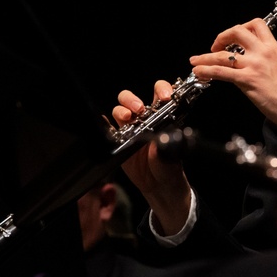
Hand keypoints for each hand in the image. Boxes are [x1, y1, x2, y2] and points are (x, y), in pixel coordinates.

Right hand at [112, 80, 191, 234]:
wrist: (158, 186)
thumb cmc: (169, 167)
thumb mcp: (172, 157)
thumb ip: (166, 148)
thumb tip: (161, 142)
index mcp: (162, 116)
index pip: (160, 93)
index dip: (161, 89)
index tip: (165, 97)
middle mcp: (144, 119)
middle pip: (132, 99)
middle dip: (132, 99)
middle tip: (139, 108)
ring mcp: (130, 129)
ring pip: (119, 110)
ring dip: (121, 110)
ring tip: (127, 118)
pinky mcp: (118, 141)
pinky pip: (107, 128)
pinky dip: (104, 124)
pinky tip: (108, 127)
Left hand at [189, 18, 276, 135]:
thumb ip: (267, 59)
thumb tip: (252, 60)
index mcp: (274, 48)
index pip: (256, 24)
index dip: (242, 27)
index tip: (234, 37)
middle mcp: (263, 52)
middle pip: (237, 31)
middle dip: (221, 36)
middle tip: (215, 46)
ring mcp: (254, 65)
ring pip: (223, 54)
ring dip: (205, 57)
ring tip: (195, 61)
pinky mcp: (247, 80)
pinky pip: (221, 72)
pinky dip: (206, 70)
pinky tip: (199, 72)